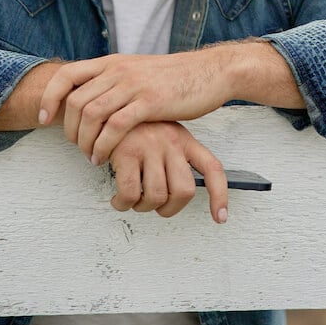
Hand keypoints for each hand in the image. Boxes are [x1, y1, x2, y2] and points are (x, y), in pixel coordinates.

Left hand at [39, 51, 233, 163]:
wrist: (210, 72)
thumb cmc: (174, 78)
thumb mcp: (137, 71)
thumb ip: (114, 81)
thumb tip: (91, 97)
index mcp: (112, 63)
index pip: (66, 75)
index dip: (49, 97)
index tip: (43, 119)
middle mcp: (118, 70)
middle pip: (75, 101)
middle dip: (69, 129)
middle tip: (76, 147)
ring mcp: (133, 85)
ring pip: (91, 114)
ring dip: (85, 142)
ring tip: (91, 157)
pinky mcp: (149, 102)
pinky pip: (115, 126)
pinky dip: (103, 146)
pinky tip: (105, 158)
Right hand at [106, 121, 228, 222]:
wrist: (105, 107)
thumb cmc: (133, 127)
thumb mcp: (162, 133)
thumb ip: (173, 157)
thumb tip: (175, 193)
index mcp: (185, 139)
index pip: (212, 168)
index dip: (219, 196)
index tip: (220, 218)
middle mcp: (172, 142)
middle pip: (184, 191)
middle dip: (169, 209)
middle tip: (153, 206)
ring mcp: (150, 146)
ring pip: (157, 196)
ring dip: (143, 207)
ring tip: (132, 200)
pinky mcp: (127, 152)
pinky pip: (130, 193)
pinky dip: (123, 204)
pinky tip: (118, 199)